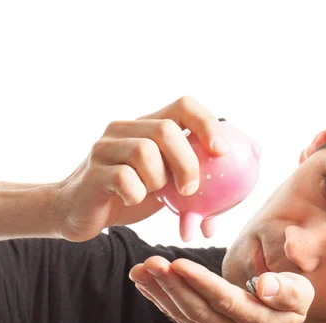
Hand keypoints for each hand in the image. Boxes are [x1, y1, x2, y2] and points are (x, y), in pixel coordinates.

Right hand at [54, 97, 227, 241]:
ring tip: (153, 194)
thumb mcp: (167, 184)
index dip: (207, 123)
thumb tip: (246, 175)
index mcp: (148, 126)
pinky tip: (132, 200)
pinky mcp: (93, 171)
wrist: (79, 213)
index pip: (183, 105)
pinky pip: (124, 178)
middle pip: (166, 129)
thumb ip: (197, 178)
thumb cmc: (130, 195)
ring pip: (145, 152)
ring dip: (158, 181)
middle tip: (191, 188)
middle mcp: (125, 129)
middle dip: (187, 161)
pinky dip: (137, 194)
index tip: (222, 152)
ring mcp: (105, 147)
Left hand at [128, 256, 314, 322]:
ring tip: (139, 268)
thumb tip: (266, 284)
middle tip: (151, 262)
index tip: (178, 263)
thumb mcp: (300, 296)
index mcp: (256, 320)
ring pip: (183, 313)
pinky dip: (157, 298)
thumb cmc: (288, 306)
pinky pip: (177, 315)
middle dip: (171, 285)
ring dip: (158, 291)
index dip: (200, 283)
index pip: (224, 300)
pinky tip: (142, 281)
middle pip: (197, 308)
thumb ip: (286, 290)